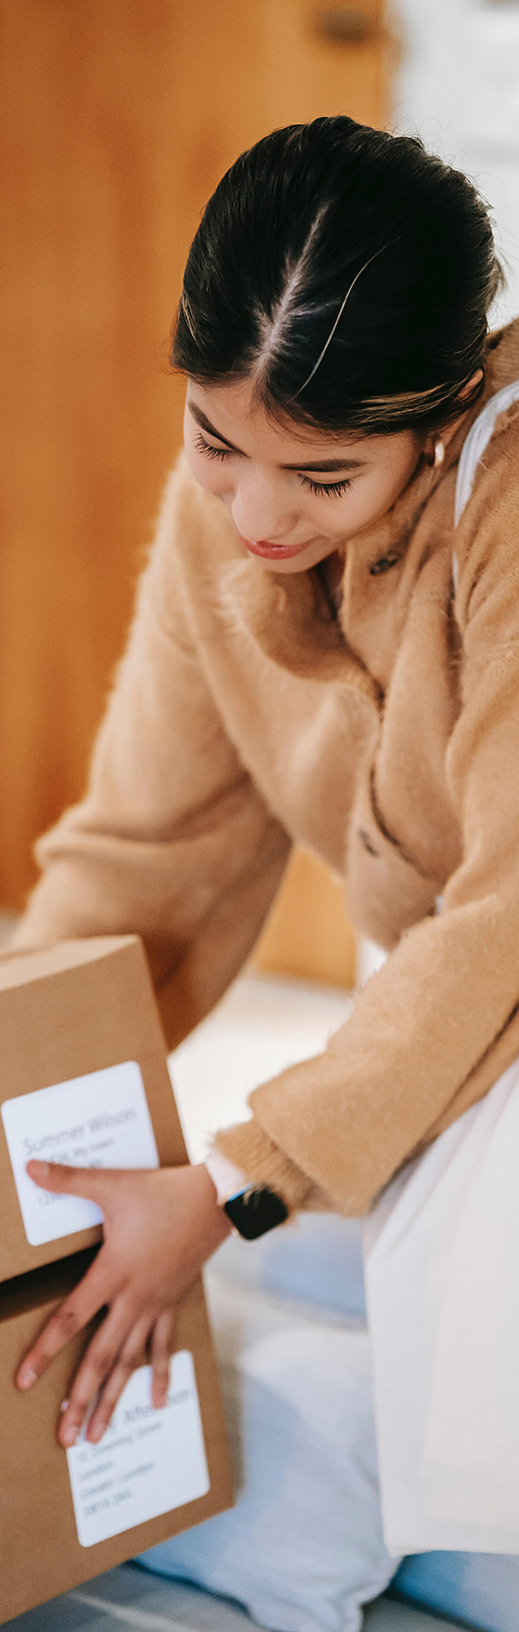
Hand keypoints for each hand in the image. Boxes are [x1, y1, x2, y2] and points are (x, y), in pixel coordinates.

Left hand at [16, 1160, 229, 1447]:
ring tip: (97, 1437)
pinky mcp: (173, 1303)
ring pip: (130, 1363)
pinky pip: (164, 1348)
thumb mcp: (112, 1184)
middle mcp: (134, 1298)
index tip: (24, 1382)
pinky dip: (160, 1376)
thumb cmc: (163, 1192)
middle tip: (65, 1440)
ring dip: (112, 1400)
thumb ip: (69, 1180)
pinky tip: (157, 1404)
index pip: (71, 1320)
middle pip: (101, 1358)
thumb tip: (31, 1167)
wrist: (216, 1200)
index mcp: (113, 1273)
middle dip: (80, 1400)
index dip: (45, 1351)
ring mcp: (156, 1305)